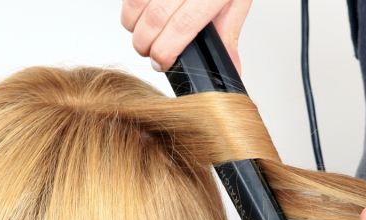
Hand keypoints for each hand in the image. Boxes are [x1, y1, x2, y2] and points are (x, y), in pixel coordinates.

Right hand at [120, 0, 252, 75]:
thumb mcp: (235, 0)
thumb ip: (227, 34)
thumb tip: (231, 68)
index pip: (182, 26)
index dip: (166, 51)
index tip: (162, 63)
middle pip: (155, 18)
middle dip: (146, 44)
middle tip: (150, 52)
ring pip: (135, 5)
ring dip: (134, 27)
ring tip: (144, 32)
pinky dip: (130, 9)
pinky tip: (141, 13)